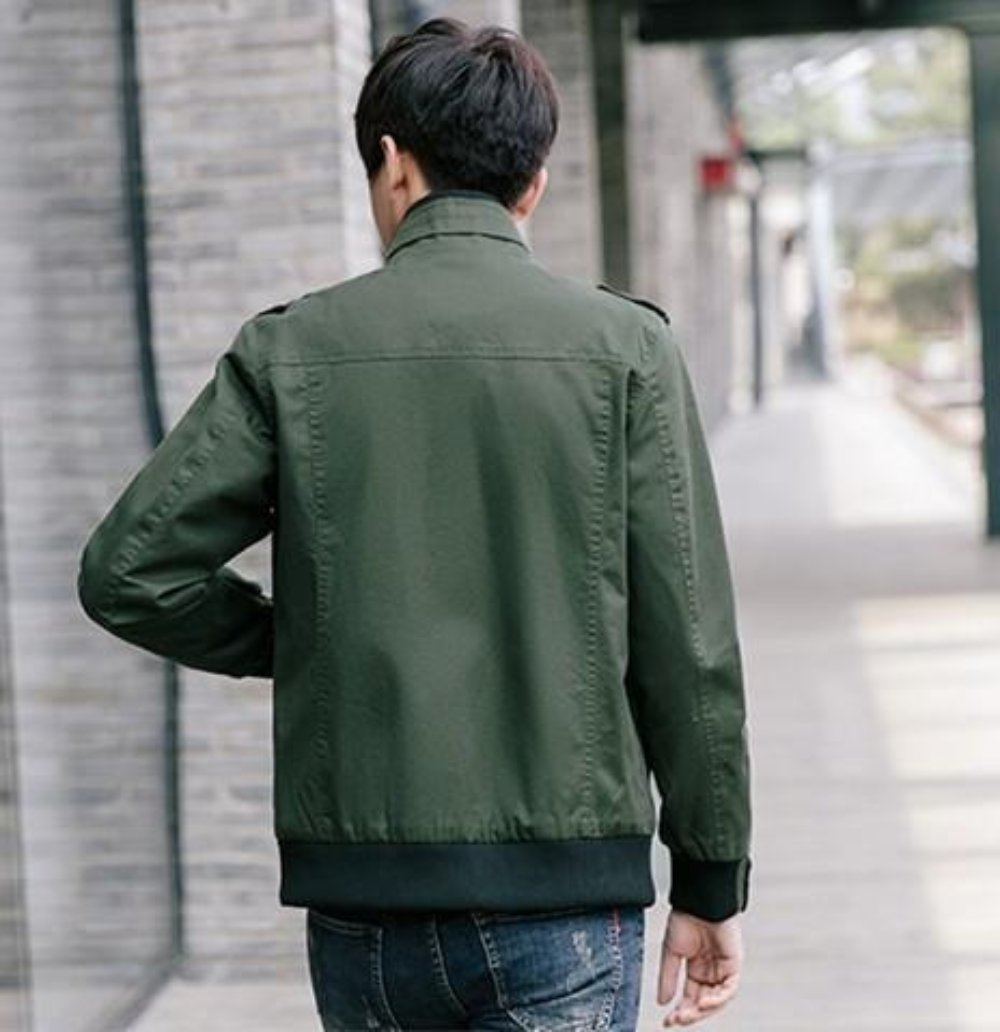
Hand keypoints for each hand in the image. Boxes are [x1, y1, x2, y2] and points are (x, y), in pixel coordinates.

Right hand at [657, 908, 743, 1025]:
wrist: (697, 902)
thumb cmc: (684, 919)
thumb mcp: (671, 951)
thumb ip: (668, 977)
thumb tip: (662, 1002)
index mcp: (696, 968)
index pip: (690, 997)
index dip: (680, 1011)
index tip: (667, 1022)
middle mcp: (711, 972)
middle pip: (703, 1003)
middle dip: (690, 1014)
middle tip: (676, 1020)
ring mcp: (724, 969)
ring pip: (717, 1000)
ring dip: (703, 1010)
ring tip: (688, 1014)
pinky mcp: (734, 964)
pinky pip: (729, 989)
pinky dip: (718, 999)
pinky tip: (704, 1002)